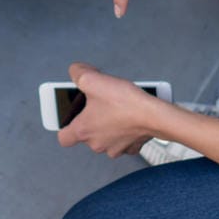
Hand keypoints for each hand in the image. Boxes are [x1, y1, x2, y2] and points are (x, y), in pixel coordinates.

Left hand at [56, 63, 172, 157]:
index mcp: (83, 131)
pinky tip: (129, 116)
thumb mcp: (93, 79)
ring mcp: (115, 148)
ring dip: (109, 124)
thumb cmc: (125, 102)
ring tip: (116, 106)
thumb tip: (75, 71)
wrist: (155, 115)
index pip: (64, 138)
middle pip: (87, 134)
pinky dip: (125, 129)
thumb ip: (77, 73)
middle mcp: (97, 143)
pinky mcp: (131, 147)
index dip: (65, 126)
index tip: (70, 116)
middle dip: (92, 119)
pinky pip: (123, 139)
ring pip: (106, 137)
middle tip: (99, 102)